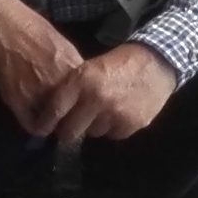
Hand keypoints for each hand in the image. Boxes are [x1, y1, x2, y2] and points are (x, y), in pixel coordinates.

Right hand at [0, 0, 84, 134]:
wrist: (4, 27)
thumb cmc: (35, 30)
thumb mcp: (65, 46)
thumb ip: (74, 69)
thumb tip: (84, 86)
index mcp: (73, 70)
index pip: (88, 101)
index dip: (85, 108)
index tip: (82, 110)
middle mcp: (58, 85)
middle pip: (73, 115)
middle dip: (71, 119)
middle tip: (68, 119)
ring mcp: (37, 94)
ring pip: (53, 123)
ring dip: (53, 124)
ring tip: (51, 120)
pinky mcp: (18, 101)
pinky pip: (32, 124)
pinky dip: (36, 126)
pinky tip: (36, 121)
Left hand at [41, 42, 178, 145]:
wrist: (156, 64)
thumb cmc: (119, 63)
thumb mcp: (90, 68)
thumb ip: (72, 88)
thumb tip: (54, 113)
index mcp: (82, 81)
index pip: (55, 110)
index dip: (45, 123)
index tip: (41, 130)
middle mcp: (96, 99)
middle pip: (70, 131)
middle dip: (67, 131)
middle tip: (69, 128)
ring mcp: (114, 114)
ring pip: (92, 133)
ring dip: (93, 126)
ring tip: (102, 111)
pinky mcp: (130, 124)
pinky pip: (112, 135)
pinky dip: (113, 127)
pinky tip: (119, 113)